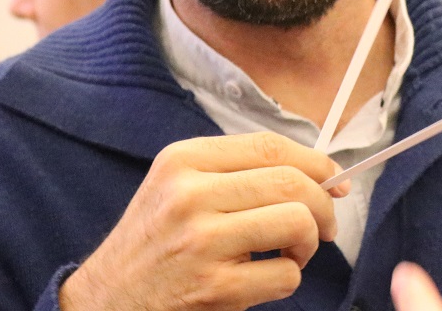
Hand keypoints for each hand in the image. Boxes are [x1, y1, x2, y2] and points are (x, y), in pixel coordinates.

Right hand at [60, 132, 346, 310]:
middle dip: (323, 206)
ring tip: (292, 252)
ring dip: (309, 242)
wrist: (106, 300)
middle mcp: (190, 193)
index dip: (315, 162)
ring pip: (297, 223)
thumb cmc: (155, 242)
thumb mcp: (177, 186)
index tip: (335, 180)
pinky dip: (288, 278)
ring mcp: (201, 241)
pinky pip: (286, 275)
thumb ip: (237, 172)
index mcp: (184, 159)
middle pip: (292, 182)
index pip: (270, 146)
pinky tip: (264, 279)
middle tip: (323, 226)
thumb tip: (323, 174)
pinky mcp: (213, 287)